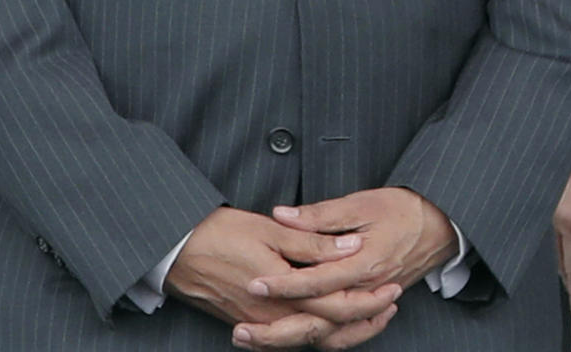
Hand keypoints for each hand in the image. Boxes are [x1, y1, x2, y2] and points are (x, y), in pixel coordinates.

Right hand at [165, 206, 400, 347]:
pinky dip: (322, 334)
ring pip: (316, 340)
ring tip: (373, 316)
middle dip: (366, 317)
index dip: (368, 298)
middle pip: (332, 329)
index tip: (392, 286)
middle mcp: (278, 319)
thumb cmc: (221, 235)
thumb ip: (311, 243)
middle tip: (391, 301)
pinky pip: (297, 339)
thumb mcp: (270, 230)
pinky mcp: (257, 326)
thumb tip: (348, 248)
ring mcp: (266, 327)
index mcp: (285, 294)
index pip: (338, 305)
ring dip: (348, 330)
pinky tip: (334, 323)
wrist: (179, 253)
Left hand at [230, 188, 455, 347]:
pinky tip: (294, 337)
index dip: (283, 285)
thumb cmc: (400, 210)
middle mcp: (365, 292)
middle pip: (318, 322)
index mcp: (362, 265)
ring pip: (328, 335)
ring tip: (258, 339)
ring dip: (293, 340)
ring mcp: (368, 304)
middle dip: (278, 329)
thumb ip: (320, 215)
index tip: (253, 284)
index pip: (315, 282)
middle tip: (242, 329)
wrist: (438, 226)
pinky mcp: (369, 307)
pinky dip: (318, 339)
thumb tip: (282, 215)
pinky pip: (343, 335)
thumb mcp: (360, 203)